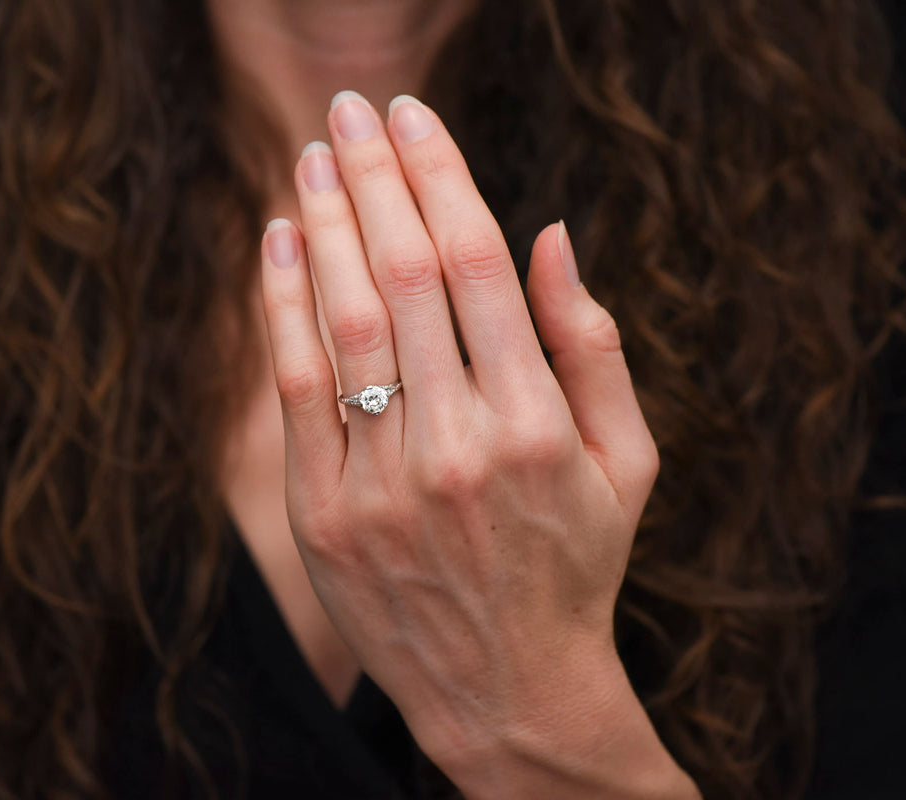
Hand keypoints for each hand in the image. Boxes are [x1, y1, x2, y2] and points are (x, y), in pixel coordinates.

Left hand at [260, 91, 696, 798]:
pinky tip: (279, 244)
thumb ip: (594, 345)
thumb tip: (552, 233)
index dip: (440, 175)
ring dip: (325, 225)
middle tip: (348, 108)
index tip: (414, 116)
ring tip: (309, 157)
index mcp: (538, 423)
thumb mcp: (627, 462)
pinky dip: (284, 307)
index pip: (477, 263)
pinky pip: (297, 389)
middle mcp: (459, 444)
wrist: (506, 688)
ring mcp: (384, 483)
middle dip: (373, 175)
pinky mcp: (326, 515)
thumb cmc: (575, 564)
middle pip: (403, 273)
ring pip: (345, 320)